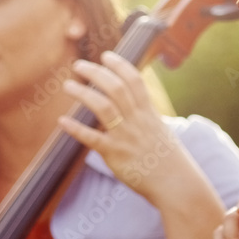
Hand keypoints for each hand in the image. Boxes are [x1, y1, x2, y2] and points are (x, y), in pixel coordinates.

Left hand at [58, 51, 183, 203]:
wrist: (176, 183)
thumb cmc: (168, 159)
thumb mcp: (161, 131)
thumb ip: (146, 117)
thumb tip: (136, 107)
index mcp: (149, 112)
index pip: (134, 80)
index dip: (119, 65)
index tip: (106, 55)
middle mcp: (137, 120)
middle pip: (115, 87)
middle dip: (96, 73)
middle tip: (78, 66)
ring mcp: (126, 136)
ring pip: (103, 107)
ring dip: (83, 93)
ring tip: (68, 86)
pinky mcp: (115, 154)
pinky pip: (92, 138)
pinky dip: (76, 129)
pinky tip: (62, 121)